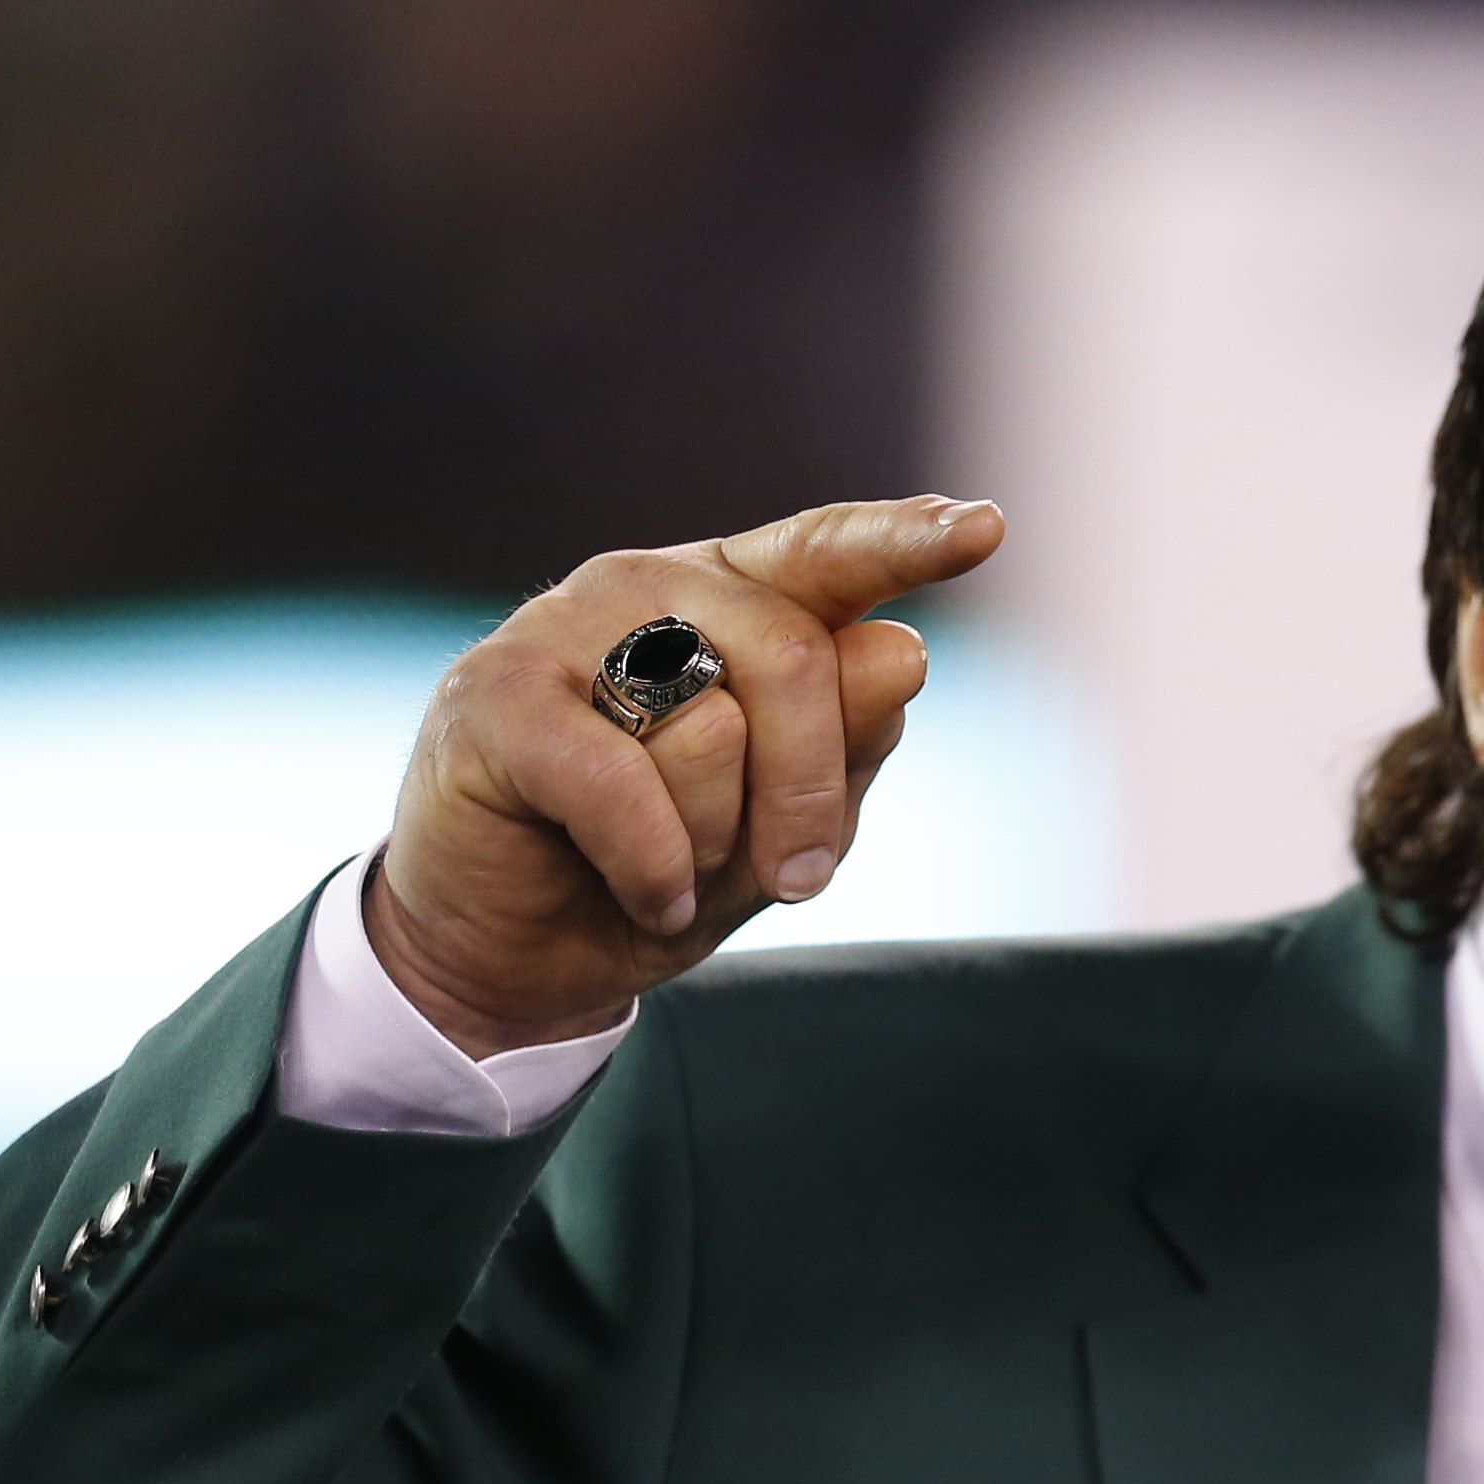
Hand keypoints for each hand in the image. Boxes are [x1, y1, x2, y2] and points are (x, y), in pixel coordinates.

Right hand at [363, 495, 1007, 1054]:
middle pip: (796, 656)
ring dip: (714, 841)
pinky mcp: (497, 695)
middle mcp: (649, 588)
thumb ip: (846, 742)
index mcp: (732, 601)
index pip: (831, 553)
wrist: (521, 954)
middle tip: (796, 876)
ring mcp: (563, 628)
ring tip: (672, 868)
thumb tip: (899, 650)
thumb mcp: (785, 826)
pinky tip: (642, 892)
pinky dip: (655, 869)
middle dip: (809, 790)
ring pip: (711, 726)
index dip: (906, 541)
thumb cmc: (665, 873)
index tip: (986, 528)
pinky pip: (625, 785)